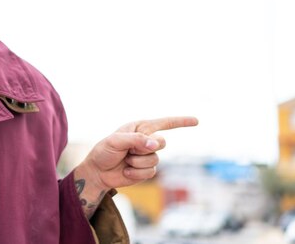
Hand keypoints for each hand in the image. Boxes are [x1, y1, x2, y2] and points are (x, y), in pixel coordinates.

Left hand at [73, 116, 197, 219]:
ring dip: (137, 162)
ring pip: (155, 159)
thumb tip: (155, 144)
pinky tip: (126, 171)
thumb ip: (136, 140)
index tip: (196, 121)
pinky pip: (150, 172)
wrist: (98, 172)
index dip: (181, 122)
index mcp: (139, 128)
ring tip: (125, 160)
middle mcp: (146, 140)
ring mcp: (147, 156)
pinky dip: (136, 173)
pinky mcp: (146, 170)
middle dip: (144, 148)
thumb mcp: (115, 141)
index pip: (164, 123)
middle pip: (161, 143)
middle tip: (128, 150)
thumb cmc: (104, 152)